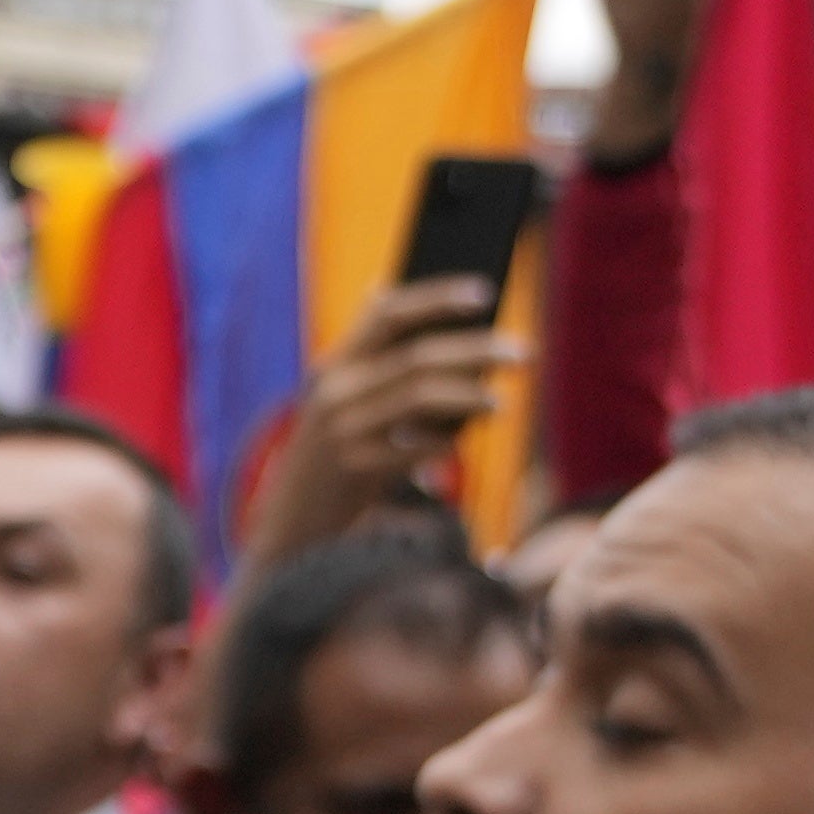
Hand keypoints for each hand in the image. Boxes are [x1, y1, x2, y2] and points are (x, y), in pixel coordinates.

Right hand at [243, 277, 522, 561]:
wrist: (292, 520)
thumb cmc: (333, 453)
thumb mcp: (341, 399)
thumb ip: (368, 354)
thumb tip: (406, 300)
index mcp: (335, 363)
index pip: (388, 312)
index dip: (436, 298)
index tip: (485, 293)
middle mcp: (335, 391)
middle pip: (417, 356)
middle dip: (476, 350)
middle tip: (521, 351)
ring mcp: (341, 430)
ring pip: (420, 396)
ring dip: (470, 395)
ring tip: (500, 401)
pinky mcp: (353, 469)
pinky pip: (414, 448)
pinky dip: (443, 443)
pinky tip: (461, 444)